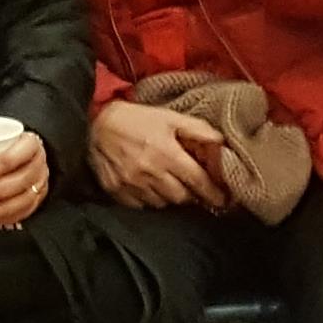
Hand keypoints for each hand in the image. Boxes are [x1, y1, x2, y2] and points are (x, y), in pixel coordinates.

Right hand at [88, 100, 230, 211]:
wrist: (98, 124)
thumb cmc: (138, 119)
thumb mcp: (171, 117)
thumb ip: (198, 130)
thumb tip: (222, 143)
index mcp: (167, 154)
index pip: (197, 181)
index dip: (213, 193)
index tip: (224, 200)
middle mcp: (149, 172)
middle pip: (181, 197)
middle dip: (192, 195)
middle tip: (195, 188)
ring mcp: (131, 184)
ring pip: (161, 203)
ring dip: (171, 197)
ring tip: (172, 184)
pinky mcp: (116, 191)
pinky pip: (140, 205)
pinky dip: (150, 200)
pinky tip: (151, 187)